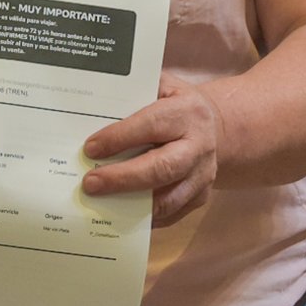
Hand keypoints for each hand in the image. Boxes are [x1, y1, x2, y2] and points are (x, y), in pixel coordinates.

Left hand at [81, 72, 218, 225]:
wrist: (215, 127)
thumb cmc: (176, 104)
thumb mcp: (161, 86)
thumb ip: (134, 96)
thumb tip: (93, 113)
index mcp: (187, 112)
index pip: (151, 125)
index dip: (120, 138)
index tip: (90, 148)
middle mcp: (199, 145)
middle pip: (162, 168)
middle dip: (123, 178)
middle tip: (90, 184)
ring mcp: (203, 175)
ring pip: (168, 198)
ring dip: (132, 205)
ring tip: (101, 203)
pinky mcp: (200, 196)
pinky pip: (171, 213)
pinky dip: (145, 218)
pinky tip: (119, 215)